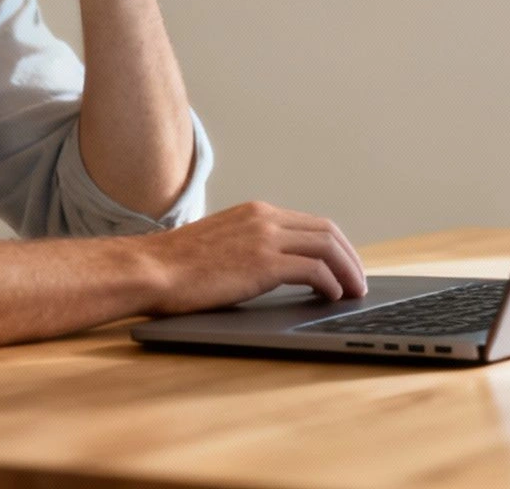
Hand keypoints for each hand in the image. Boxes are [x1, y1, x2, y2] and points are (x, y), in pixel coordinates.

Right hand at [138, 201, 368, 314]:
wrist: (151, 269)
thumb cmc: (176, 267)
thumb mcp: (220, 245)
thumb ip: (249, 247)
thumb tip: (272, 268)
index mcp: (256, 212)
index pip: (311, 223)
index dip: (336, 246)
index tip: (344, 266)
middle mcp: (264, 218)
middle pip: (327, 230)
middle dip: (350, 257)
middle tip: (358, 281)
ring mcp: (265, 238)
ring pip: (327, 246)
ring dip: (347, 271)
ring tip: (353, 292)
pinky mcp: (263, 262)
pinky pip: (313, 269)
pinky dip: (330, 283)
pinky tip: (332, 297)